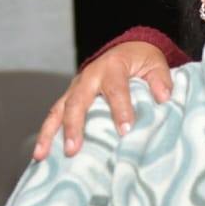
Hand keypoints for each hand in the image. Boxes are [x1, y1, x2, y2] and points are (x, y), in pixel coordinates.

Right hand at [32, 42, 173, 158]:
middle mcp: (89, 76)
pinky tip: (40, 155)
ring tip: (42, 155)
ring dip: (50, 133)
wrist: (125, 50)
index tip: (125, 130)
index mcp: (112, 67)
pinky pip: (54, 116)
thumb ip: (161, 80)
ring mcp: (75, 88)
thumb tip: (163, 98)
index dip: (120, 109)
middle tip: (74, 149)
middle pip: (77, 101)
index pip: (116, 89)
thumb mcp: (155, 64)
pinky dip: (46, 135)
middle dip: (74, 126)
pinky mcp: (69, 98)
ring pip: (58, 110)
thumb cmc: (141, 61)